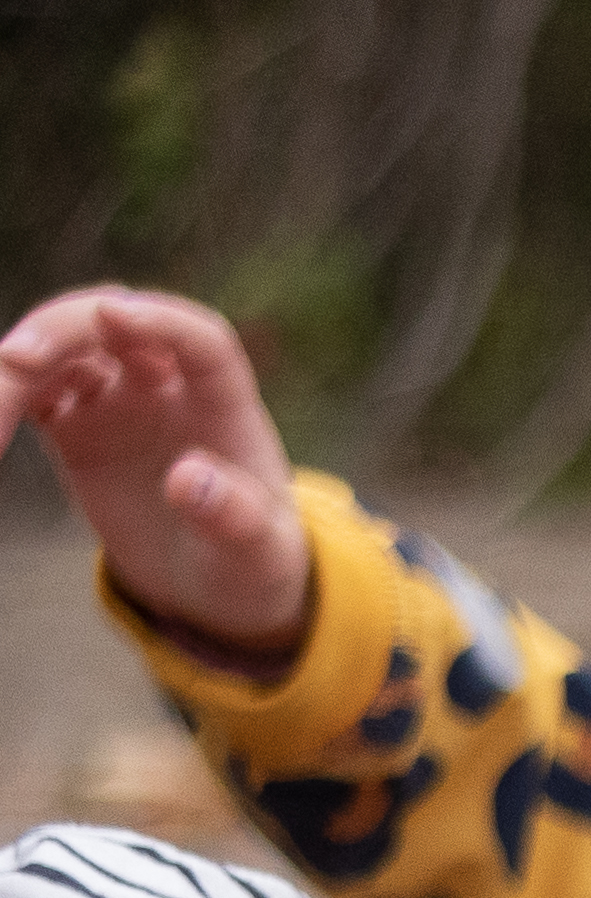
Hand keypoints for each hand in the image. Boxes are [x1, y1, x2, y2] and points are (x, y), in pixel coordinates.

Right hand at [0, 290, 311, 668]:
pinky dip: (3, 398)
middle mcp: (166, 384)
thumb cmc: (251, 559)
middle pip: (109, 324)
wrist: (215, 583)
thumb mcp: (258, 553)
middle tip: (15, 360)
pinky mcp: (75, 423)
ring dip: (16, 372)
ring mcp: (116, 398)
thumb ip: (235, 518)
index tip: (113, 314)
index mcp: (225, 403)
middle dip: (61, 329)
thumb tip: (189, 481)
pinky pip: (31, 391)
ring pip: (59, 353)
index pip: (198, 339)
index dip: (159, 320)